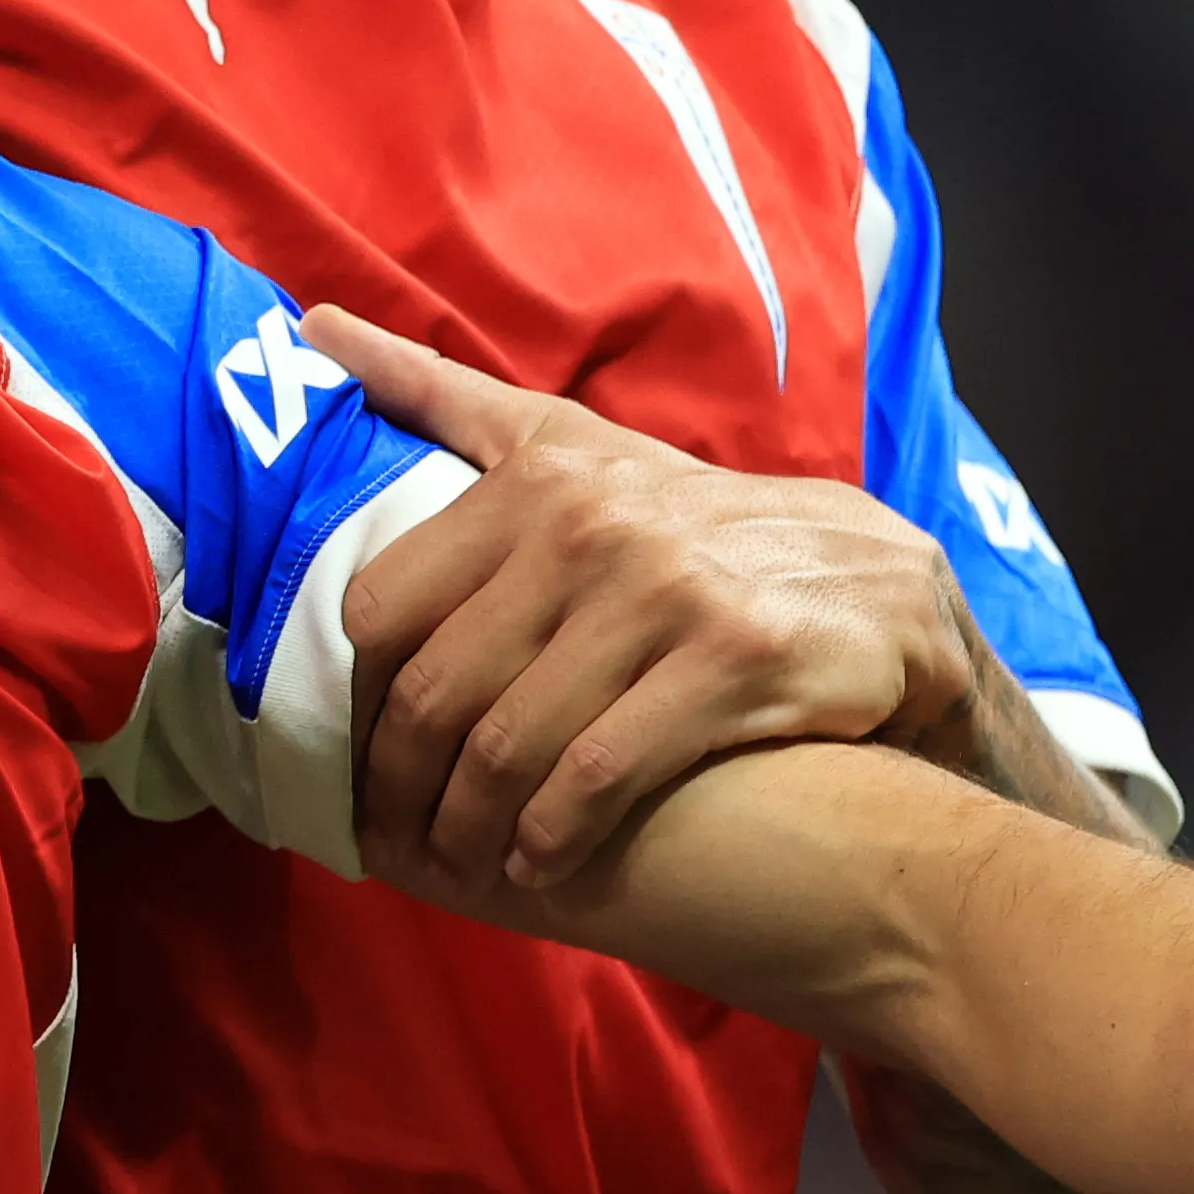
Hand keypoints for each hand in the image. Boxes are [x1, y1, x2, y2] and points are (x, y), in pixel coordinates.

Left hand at [306, 303, 986, 884]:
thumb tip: (313, 328)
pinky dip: (551, 838)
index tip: (347, 753)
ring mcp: (668, 593)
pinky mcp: (734, 662)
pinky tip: (536, 865)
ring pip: (508, 742)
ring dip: (467, 827)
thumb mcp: (571, 444)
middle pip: (434, 688)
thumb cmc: (693, 528)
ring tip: (458, 864)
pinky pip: (598, 774)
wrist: (880, 590)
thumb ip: (439, 397)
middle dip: (398, 785)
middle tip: (390, 837)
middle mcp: (594, 525)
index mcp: (536, 477)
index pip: (380, 608)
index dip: (349, 697)